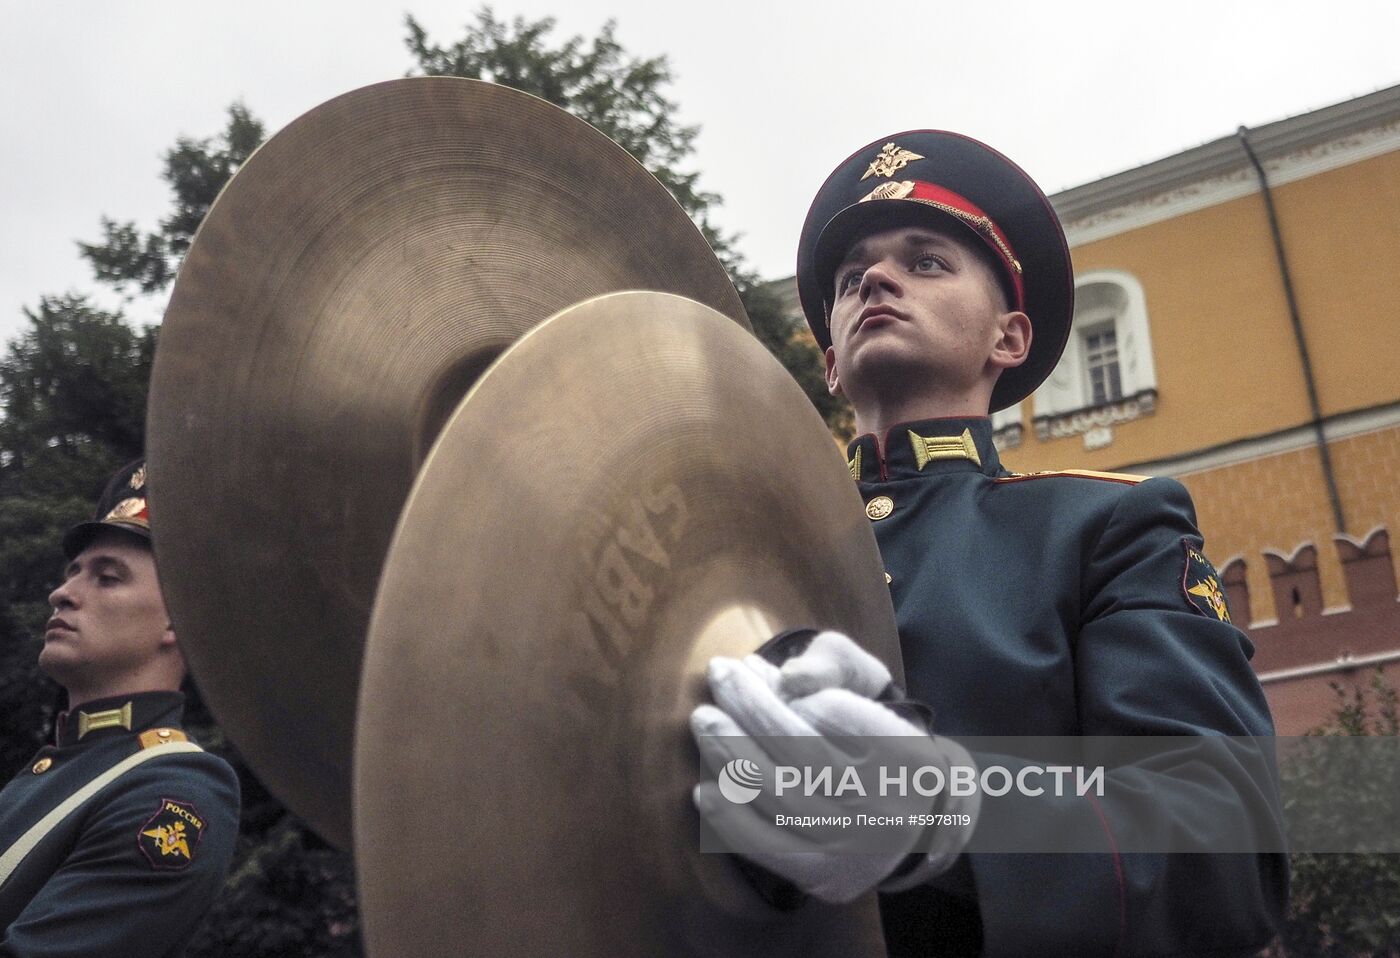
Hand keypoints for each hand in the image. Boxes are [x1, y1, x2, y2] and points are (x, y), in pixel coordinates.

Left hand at [691, 633, 978, 902]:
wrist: (913, 820)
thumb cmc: (876, 736)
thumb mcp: (868, 686)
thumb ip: (831, 664)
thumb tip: (788, 678)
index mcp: (901, 751)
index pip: (836, 712)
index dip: (790, 689)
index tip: (755, 666)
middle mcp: (882, 803)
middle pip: (803, 751)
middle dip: (751, 707)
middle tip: (719, 674)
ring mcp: (852, 844)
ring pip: (781, 798)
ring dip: (731, 755)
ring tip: (704, 720)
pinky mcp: (824, 875)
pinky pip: (768, 848)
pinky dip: (731, 818)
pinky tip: (704, 788)